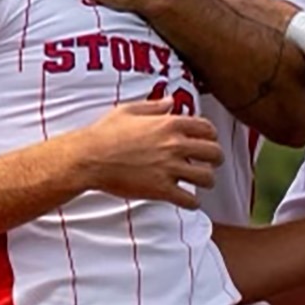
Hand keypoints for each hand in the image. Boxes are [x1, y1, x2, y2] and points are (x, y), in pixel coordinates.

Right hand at [68, 99, 222, 206]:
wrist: (89, 158)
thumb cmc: (104, 133)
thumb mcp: (128, 110)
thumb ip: (153, 106)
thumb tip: (169, 101)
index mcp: (170, 124)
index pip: (207, 129)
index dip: (211, 136)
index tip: (207, 142)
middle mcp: (175, 145)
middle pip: (214, 153)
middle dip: (215, 159)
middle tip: (209, 164)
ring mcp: (169, 168)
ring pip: (207, 178)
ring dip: (206, 181)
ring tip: (200, 183)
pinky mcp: (161, 189)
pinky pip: (190, 200)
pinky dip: (193, 203)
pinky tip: (189, 201)